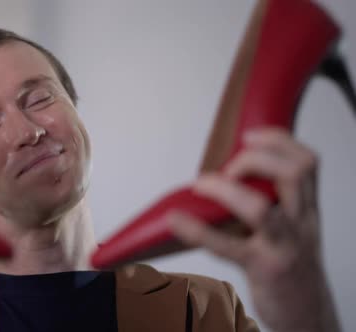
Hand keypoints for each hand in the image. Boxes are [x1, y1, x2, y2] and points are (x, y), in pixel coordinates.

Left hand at [167, 127, 339, 331]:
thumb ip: (269, 201)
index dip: (278, 141)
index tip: (248, 136)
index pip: (306, 162)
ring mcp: (283, 247)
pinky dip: (197, 230)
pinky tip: (176, 221)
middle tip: (227, 169)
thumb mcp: (292, 228)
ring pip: (261, 209)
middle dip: (254, 159)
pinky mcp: (262, 269)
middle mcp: (300, 223)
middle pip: (293, 174)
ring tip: (203, 185)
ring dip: (226, 190)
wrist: (308, 313)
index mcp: (306, 209)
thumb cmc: (291, 265)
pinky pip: (227, 247)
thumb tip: (223, 175)